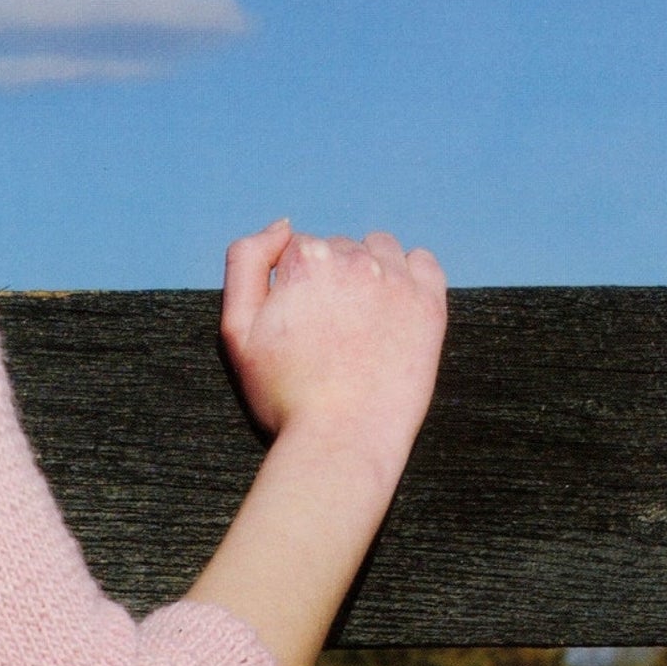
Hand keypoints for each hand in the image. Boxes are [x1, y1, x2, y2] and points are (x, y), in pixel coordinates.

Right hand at [220, 218, 447, 474]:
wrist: (341, 439)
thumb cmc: (284, 392)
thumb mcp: (236, 328)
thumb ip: (246, 261)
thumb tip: (282, 226)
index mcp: (305, 260)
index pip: (298, 248)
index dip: (293, 283)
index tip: (296, 320)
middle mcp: (353, 260)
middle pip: (338, 248)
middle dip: (329, 277)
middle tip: (325, 328)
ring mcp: (396, 280)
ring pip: (378, 249)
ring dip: (367, 269)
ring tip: (358, 317)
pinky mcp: (429, 304)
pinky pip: (424, 262)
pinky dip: (409, 273)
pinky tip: (392, 306)